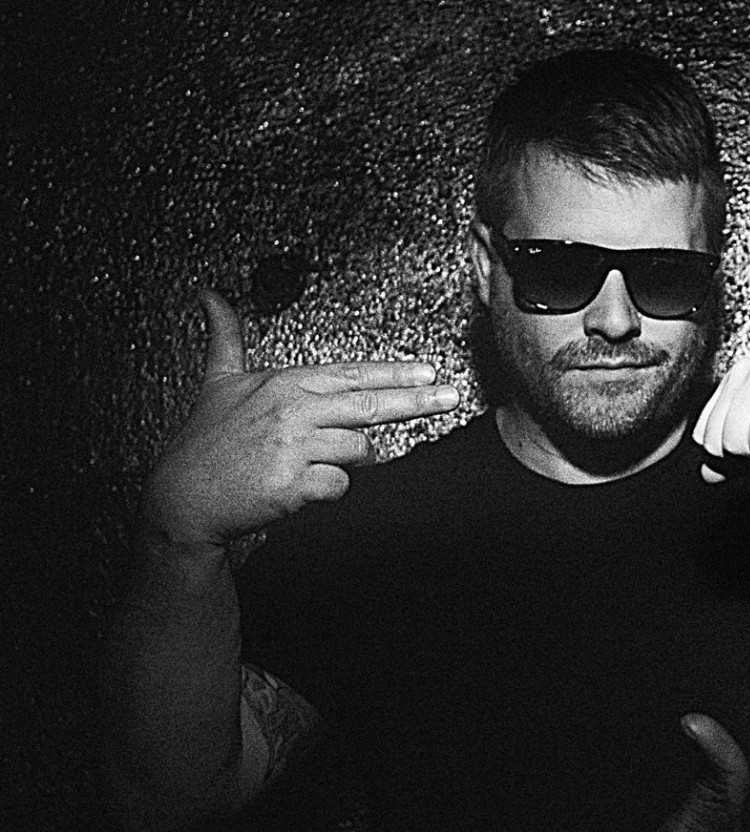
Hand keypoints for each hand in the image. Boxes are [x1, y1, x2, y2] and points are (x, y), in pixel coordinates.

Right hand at [140, 290, 459, 546]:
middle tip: (450, 397)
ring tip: (310, 461)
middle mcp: (292, 410)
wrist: (181, 499)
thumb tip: (210, 297)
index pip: (353, 374)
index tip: (429, 370)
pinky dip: (327, 489)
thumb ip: (225, 338)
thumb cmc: (204, 444)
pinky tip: (299, 485)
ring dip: (347, 459)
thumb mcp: (216, 383)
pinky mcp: (294, 482)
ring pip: (358, 449)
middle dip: (417, 400)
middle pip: (370, 404)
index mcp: (283, 383)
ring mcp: (293, 445)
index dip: (395, 373)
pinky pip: (339, 484)